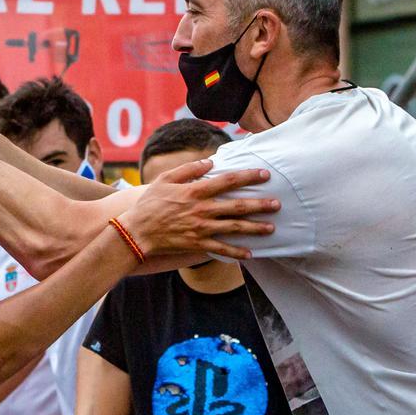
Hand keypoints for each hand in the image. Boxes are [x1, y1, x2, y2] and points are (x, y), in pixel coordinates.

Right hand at [117, 159, 278, 260]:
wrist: (137, 232)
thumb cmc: (150, 203)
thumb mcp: (165, 179)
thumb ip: (188, 169)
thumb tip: (209, 161)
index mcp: (196, 191)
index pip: (228, 181)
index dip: (248, 177)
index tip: (265, 175)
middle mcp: (202, 209)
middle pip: (237, 206)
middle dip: (259, 205)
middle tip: (277, 204)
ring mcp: (201, 228)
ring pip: (234, 228)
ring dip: (255, 228)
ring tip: (271, 228)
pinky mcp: (197, 243)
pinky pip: (221, 248)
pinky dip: (236, 252)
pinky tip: (250, 253)